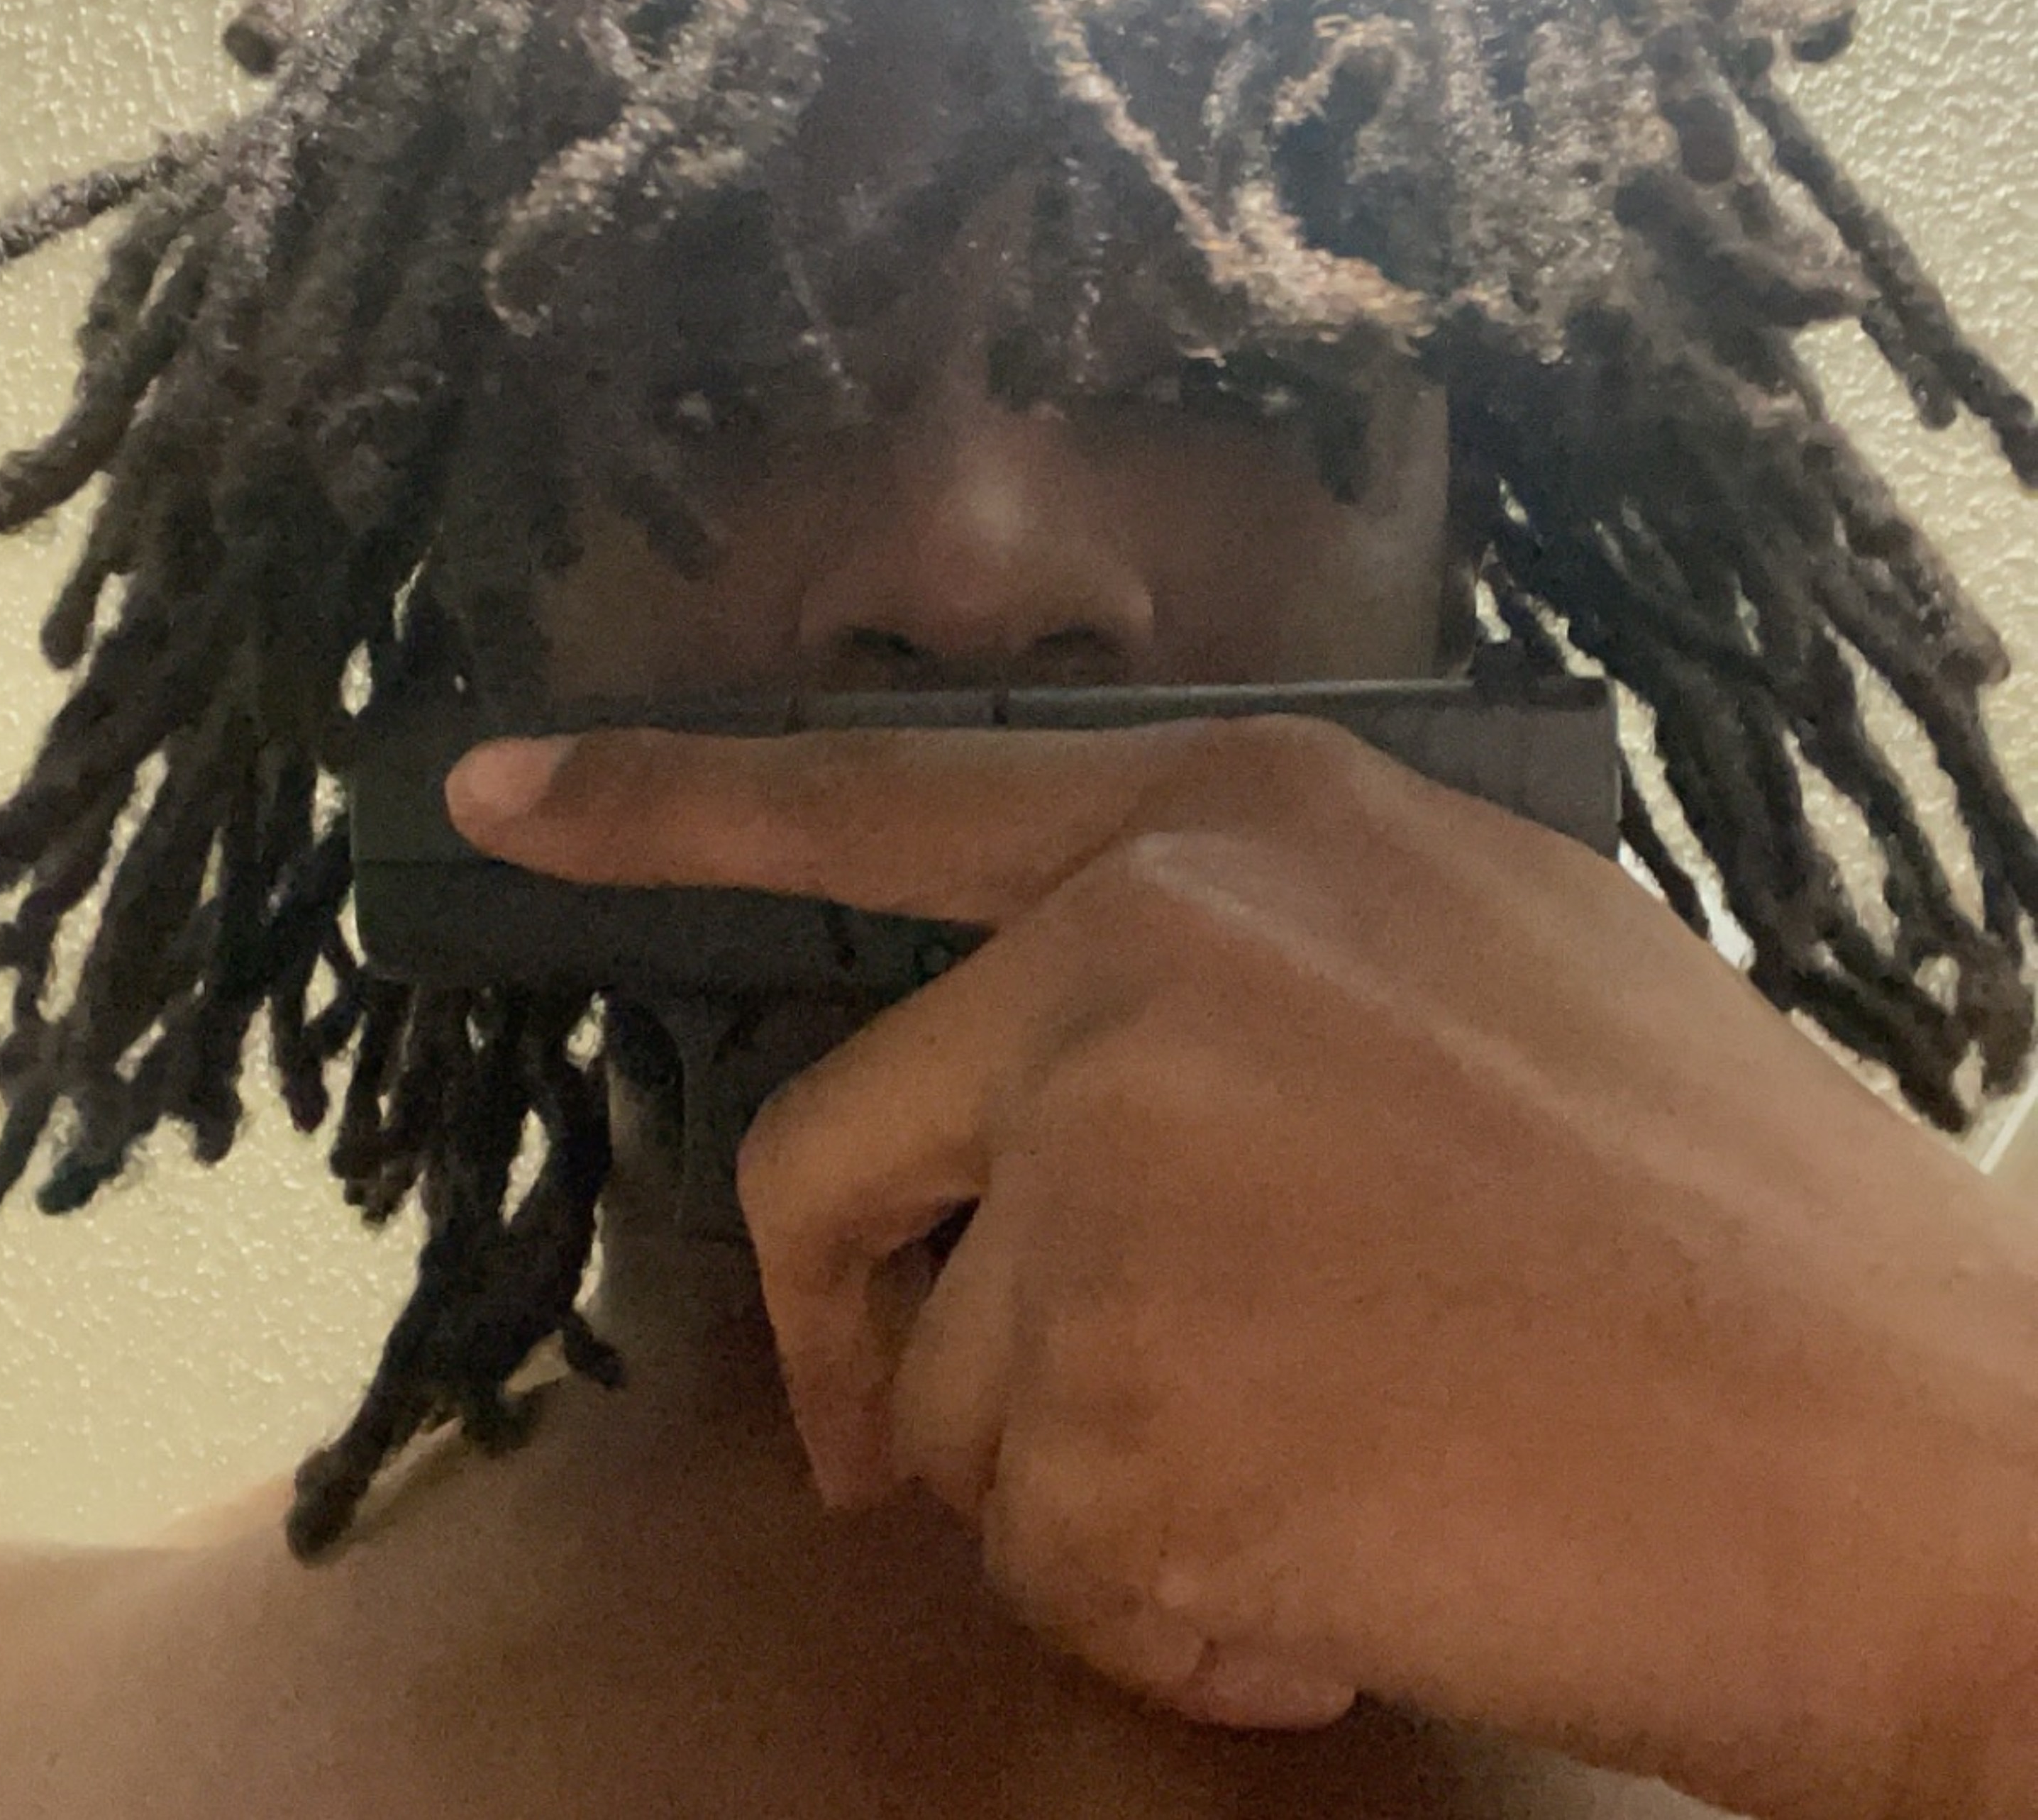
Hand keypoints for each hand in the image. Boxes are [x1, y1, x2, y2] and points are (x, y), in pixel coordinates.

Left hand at [449, 718, 2037, 1819]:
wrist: (1929, 1455)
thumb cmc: (1721, 1221)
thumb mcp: (1471, 971)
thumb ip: (1230, 975)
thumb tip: (1046, 1060)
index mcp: (1232, 822)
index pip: (869, 798)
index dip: (661, 799)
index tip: (499, 794)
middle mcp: (1137, 949)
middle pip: (828, 1164)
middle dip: (876, 1331)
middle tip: (944, 1440)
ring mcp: (1110, 1162)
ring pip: (952, 1388)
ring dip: (1099, 1479)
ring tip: (1330, 1478)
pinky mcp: (1113, 1393)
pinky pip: (1043, 1545)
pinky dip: (1172, 1600)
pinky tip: (1351, 1571)